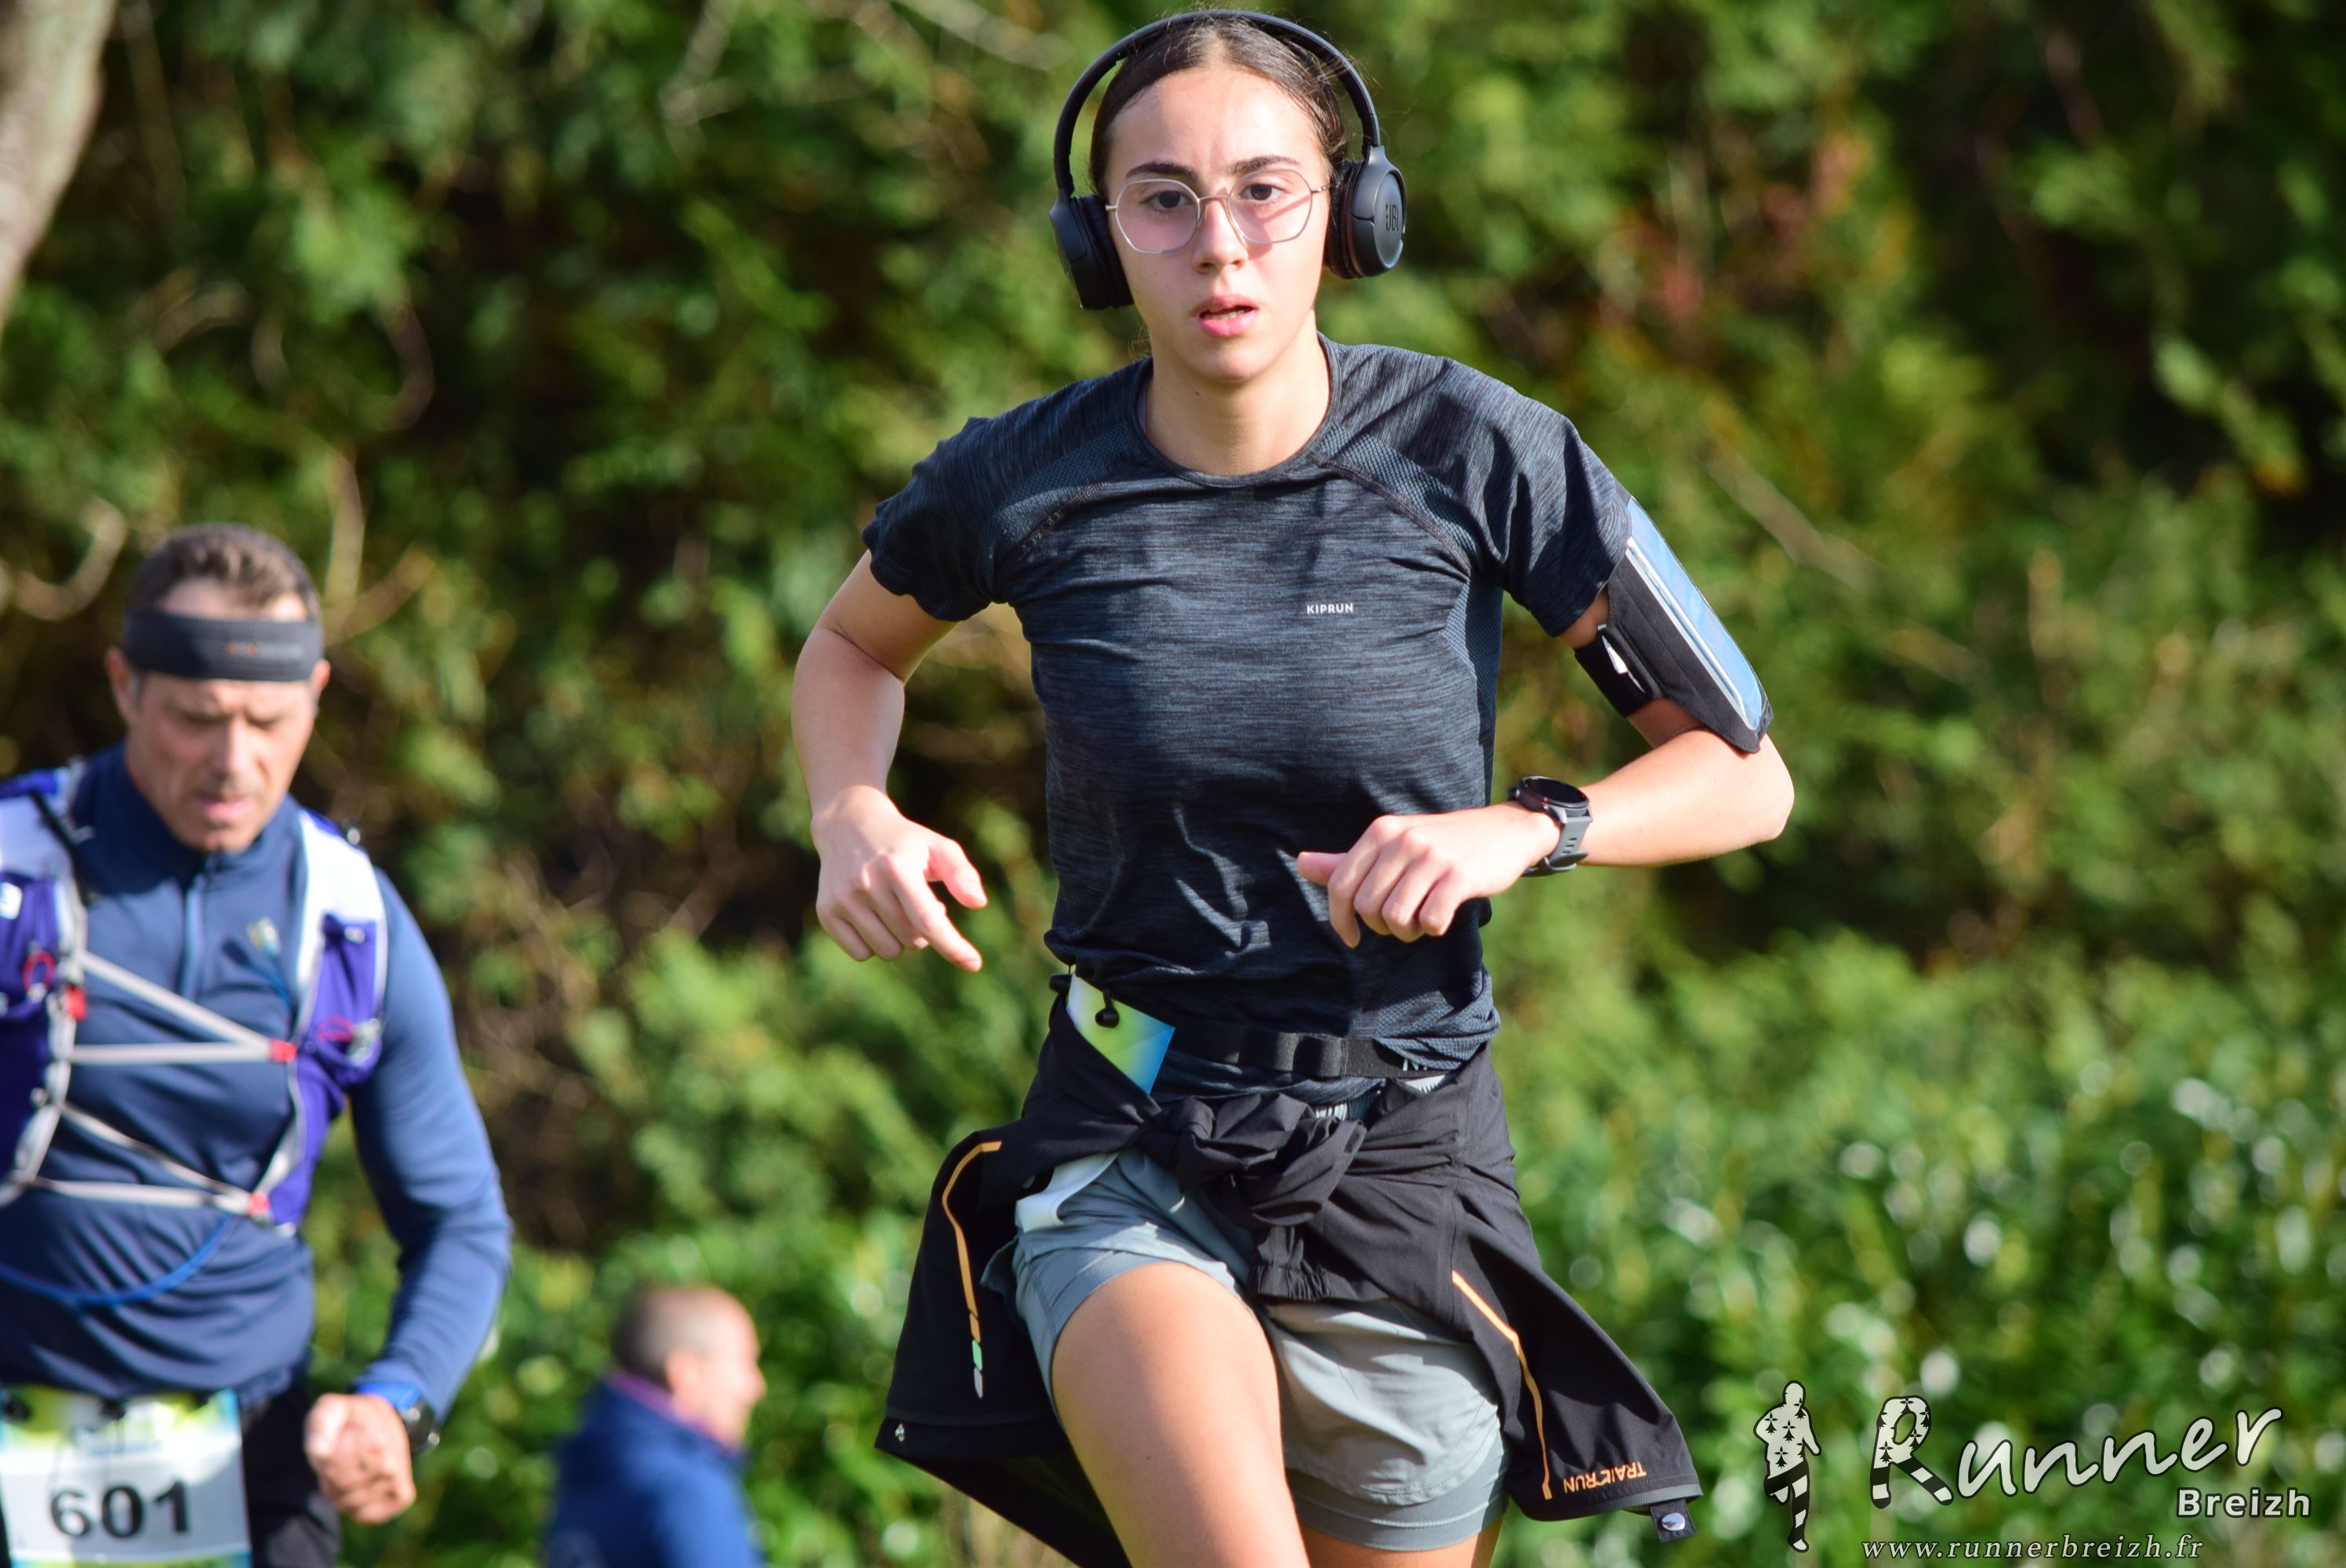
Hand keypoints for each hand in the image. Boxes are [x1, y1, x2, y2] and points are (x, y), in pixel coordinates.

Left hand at [303, 1393, 415, 1524]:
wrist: (387, 1419)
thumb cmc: (353, 1416)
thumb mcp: (332, 1408)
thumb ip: (321, 1425)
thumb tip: (319, 1453)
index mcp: (375, 1444)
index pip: (333, 1471)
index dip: (325, 1463)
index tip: (334, 1446)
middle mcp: (391, 1466)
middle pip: (340, 1489)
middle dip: (330, 1478)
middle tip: (337, 1459)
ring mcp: (398, 1483)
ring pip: (349, 1505)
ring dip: (340, 1493)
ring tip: (348, 1471)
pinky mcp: (403, 1497)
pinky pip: (366, 1516)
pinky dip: (355, 1507)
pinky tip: (358, 1488)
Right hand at [811, 785, 987, 969]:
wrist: (849, 825)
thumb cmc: (904, 842)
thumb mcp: (938, 847)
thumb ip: (961, 873)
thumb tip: (978, 902)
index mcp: (897, 867)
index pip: (927, 920)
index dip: (952, 946)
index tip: (974, 963)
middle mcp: (866, 883)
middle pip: (912, 940)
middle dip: (923, 930)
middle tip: (916, 902)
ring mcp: (843, 899)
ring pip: (888, 950)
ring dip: (899, 938)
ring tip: (895, 908)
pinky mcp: (826, 911)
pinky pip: (860, 953)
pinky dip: (873, 944)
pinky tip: (873, 916)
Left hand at [1295, 805, 1559, 946]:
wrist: (1507, 830)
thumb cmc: (1443, 843)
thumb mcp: (1394, 844)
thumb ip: (1348, 859)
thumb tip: (1300, 864)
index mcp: (1381, 830)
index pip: (1340, 885)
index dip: (1340, 920)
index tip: (1351, 937)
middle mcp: (1402, 840)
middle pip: (1367, 907)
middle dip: (1380, 927)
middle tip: (1401, 922)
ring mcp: (1431, 856)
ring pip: (1396, 918)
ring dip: (1407, 931)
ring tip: (1421, 922)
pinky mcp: (1459, 876)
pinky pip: (1430, 921)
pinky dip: (1433, 929)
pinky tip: (1442, 918)